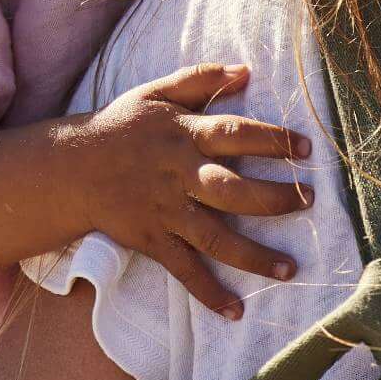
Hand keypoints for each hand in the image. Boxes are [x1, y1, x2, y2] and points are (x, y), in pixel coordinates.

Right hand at [61, 63, 311, 316]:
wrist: (71, 167)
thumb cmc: (121, 126)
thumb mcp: (156, 93)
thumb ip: (201, 79)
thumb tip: (246, 68)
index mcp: (185, 136)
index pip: (237, 135)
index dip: (274, 141)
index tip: (307, 149)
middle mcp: (180, 175)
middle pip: (233, 190)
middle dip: (274, 199)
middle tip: (309, 202)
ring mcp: (167, 211)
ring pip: (215, 238)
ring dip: (253, 257)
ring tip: (289, 270)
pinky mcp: (153, 240)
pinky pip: (183, 270)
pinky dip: (208, 292)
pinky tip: (235, 311)